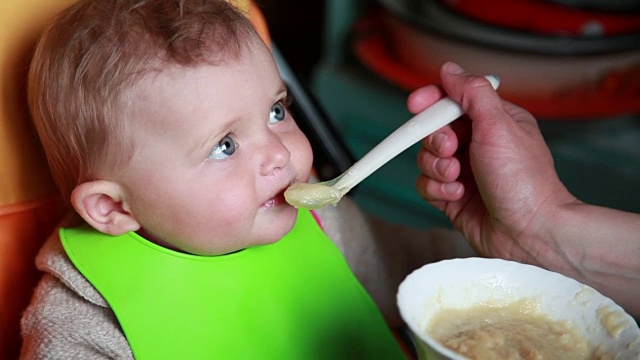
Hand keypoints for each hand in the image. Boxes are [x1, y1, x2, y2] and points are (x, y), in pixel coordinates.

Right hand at [412, 62, 574, 262]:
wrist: (529, 233)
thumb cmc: (524, 181)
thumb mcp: (499, 125)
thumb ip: (472, 93)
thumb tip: (450, 70)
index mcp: (493, 121)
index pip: (453, 100)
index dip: (432, 101)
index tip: (416, 105)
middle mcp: (477, 144)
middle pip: (433, 130)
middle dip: (436, 140)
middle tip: (451, 150)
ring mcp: (464, 172)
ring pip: (426, 158)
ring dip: (436, 167)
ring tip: (456, 177)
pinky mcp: (452, 197)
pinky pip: (426, 185)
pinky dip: (437, 189)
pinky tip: (457, 195)